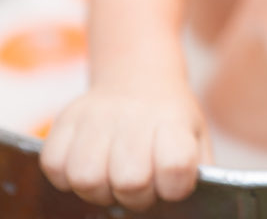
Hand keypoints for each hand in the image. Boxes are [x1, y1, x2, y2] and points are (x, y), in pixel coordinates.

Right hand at [40, 80, 211, 210]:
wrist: (139, 77)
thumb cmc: (170, 119)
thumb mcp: (196, 138)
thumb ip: (199, 171)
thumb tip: (203, 198)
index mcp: (173, 121)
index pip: (175, 166)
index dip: (174, 185)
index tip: (173, 180)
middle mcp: (133, 116)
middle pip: (129, 180)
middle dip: (136, 196)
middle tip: (141, 184)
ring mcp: (95, 116)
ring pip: (85, 178)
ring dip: (99, 189)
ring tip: (111, 177)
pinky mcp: (64, 120)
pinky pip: (54, 166)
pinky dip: (67, 176)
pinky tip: (90, 163)